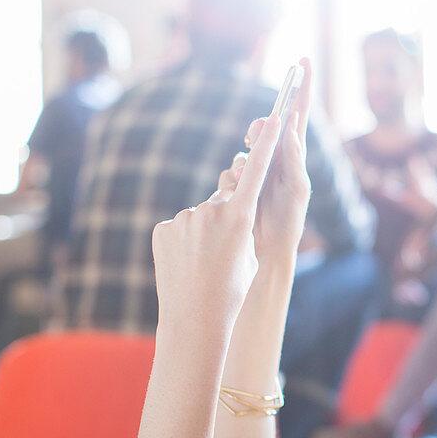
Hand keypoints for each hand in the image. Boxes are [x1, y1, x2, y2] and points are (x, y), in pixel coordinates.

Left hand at [152, 113, 281, 329]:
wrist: (194, 320)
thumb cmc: (231, 292)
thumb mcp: (247, 254)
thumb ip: (239, 222)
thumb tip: (225, 206)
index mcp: (241, 218)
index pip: (255, 171)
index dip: (265, 143)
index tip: (273, 117)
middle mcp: (211, 211)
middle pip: (225, 200)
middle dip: (228, 216)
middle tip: (225, 251)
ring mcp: (184, 219)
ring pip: (201, 216)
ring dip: (204, 234)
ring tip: (204, 265)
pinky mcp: (163, 228)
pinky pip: (180, 228)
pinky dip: (185, 242)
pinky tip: (186, 265)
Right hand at [217, 59, 313, 266]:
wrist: (267, 251)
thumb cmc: (288, 222)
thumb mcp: (296, 189)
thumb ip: (294, 158)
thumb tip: (293, 125)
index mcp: (296, 155)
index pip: (300, 112)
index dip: (302, 85)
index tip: (304, 59)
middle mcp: (279, 157)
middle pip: (268, 127)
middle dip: (261, 128)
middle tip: (258, 134)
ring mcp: (258, 169)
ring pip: (247, 149)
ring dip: (247, 159)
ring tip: (250, 174)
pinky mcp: (241, 182)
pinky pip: (233, 169)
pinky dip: (234, 177)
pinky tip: (239, 190)